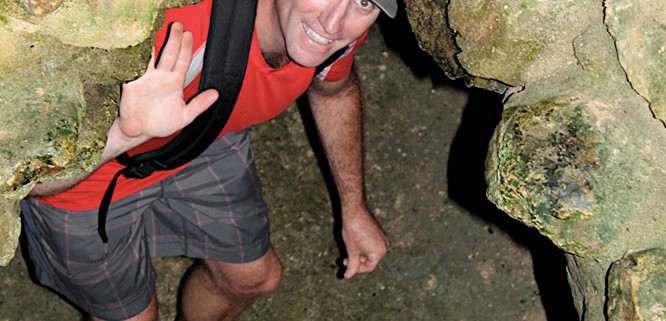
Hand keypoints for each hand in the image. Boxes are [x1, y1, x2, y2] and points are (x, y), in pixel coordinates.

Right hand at [113, 22, 218, 149]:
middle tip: (178, 25)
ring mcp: (145, 78)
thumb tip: (216, 94)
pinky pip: (133, 68)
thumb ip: (199, 105)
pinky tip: (138, 47)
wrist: (140, 132)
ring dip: (154, 45)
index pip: (182, 61)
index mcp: (174, 82)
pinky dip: (135, 57)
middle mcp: (161, 77)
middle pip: (168, 54)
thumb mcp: (185, 116)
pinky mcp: (131, 83)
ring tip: (157, 30)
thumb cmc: (162, 123)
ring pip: (151, 57)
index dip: (186, 48)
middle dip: (173, 40)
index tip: (189, 34)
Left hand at [341, 206, 388, 278]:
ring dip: (360, 254)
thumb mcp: (352, 251)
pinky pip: (372, 244)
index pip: (369, 267)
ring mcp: (383, 238)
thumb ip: (352, 265)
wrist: (354, 212)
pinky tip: (355, 242)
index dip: (357, 269)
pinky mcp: (379, 232)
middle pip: (371, 260)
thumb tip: (347, 276)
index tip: (347, 265)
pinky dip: (364, 246)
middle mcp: (384, 246)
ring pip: (371, 252)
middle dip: (358, 260)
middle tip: (346, 258)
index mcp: (379, 252)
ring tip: (350, 249)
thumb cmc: (353, 231)